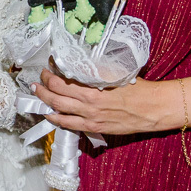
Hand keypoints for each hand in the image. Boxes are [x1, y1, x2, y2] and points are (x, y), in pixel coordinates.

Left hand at [33, 69, 174, 134]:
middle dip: (43, 86)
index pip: (63, 80)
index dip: (52, 72)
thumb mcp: (116, 73)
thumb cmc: (138, 88)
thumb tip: (80, 63)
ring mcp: (90, 117)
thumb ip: (96, 70)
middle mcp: (88, 103)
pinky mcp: (94, 127)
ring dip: (45, 101)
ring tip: (37, 94)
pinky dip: (56, 119)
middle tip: (37, 79)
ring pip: (59, 110)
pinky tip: (49, 115)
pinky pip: (69, 125)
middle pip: (56, 95)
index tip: (48, 65)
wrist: (153, 109)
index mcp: (93, 87)